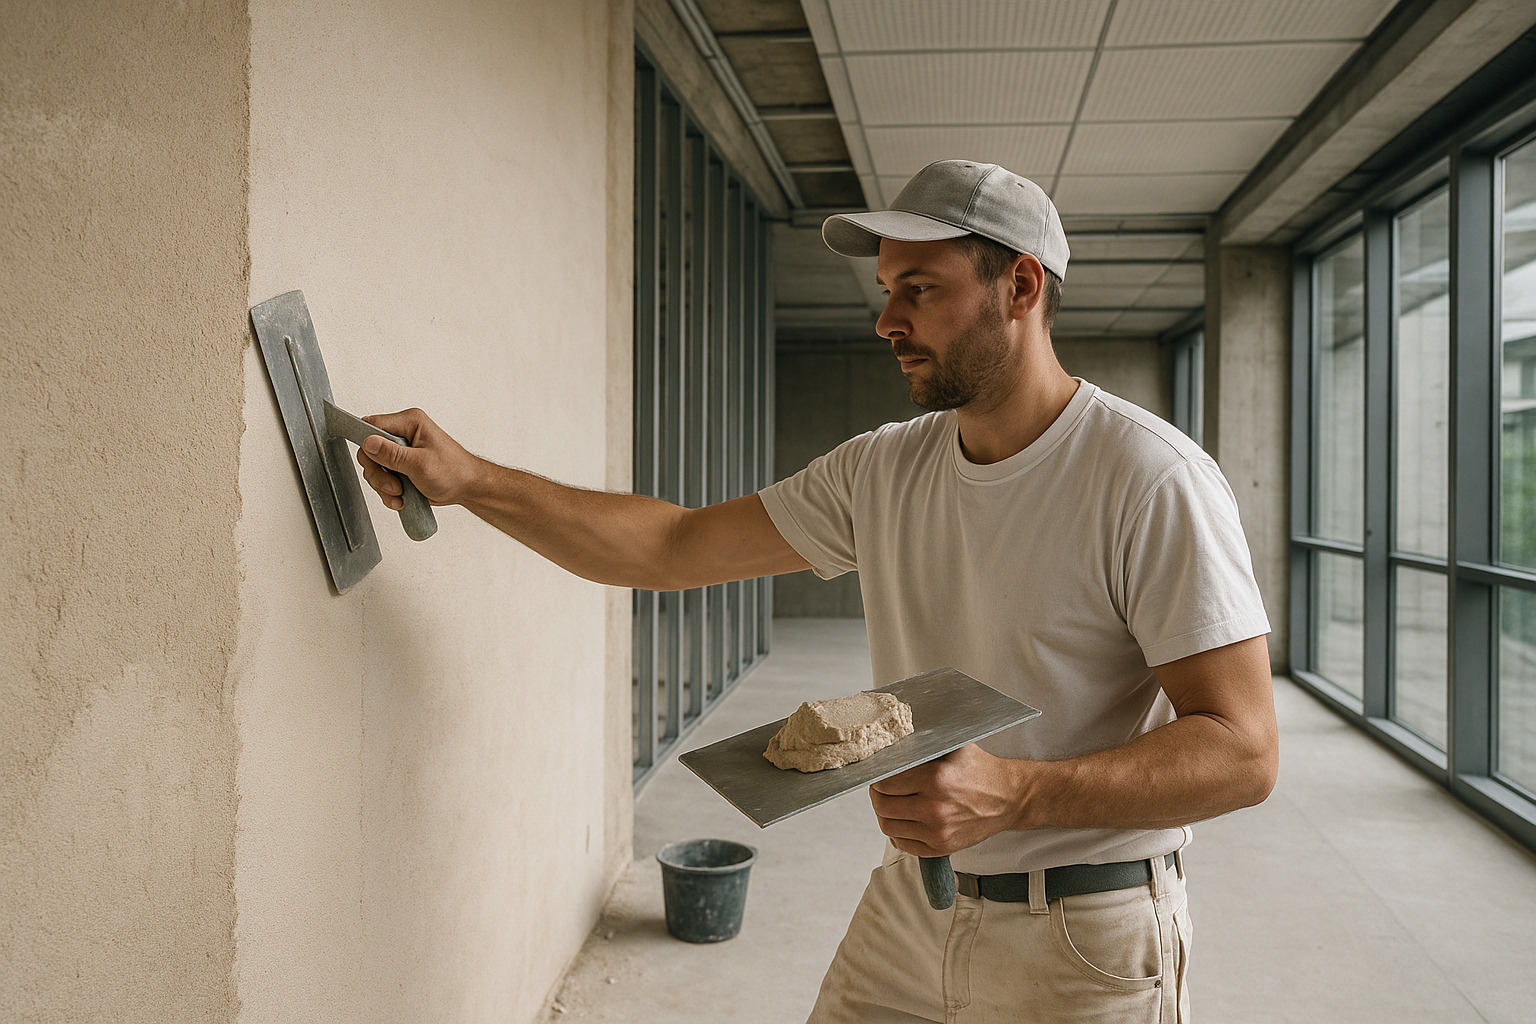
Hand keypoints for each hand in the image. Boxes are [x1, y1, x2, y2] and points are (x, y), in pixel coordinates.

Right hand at [355, 408, 479, 509]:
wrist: (467, 488)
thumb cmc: (455, 472)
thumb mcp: (421, 464)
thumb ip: (392, 454)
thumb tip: (368, 442)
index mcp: (410, 422)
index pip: (372, 425)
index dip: (367, 444)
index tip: (372, 463)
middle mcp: (403, 433)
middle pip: (370, 450)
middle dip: (378, 473)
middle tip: (393, 486)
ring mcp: (401, 451)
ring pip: (374, 467)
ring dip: (383, 485)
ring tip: (400, 494)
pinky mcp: (400, 466)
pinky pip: (382, 477)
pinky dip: (388, 491)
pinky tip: (401, 498)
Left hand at [868, 744, 1027, 856]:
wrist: (1009, 798)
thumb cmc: (981, 771)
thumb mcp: (954, 747)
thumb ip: (925, 746)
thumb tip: (893, 744)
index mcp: (935, 779)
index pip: (885, 782)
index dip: (878, 777)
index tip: (880, 775)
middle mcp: (935, 808)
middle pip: (883, 805)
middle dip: (878, 796)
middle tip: (882, 790)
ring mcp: (938, 832)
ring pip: (889, 827)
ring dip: (885, 815)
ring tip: (892, 804)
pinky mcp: (942, 848)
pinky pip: (904, 845)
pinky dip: (898, 833)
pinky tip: (905, 822)